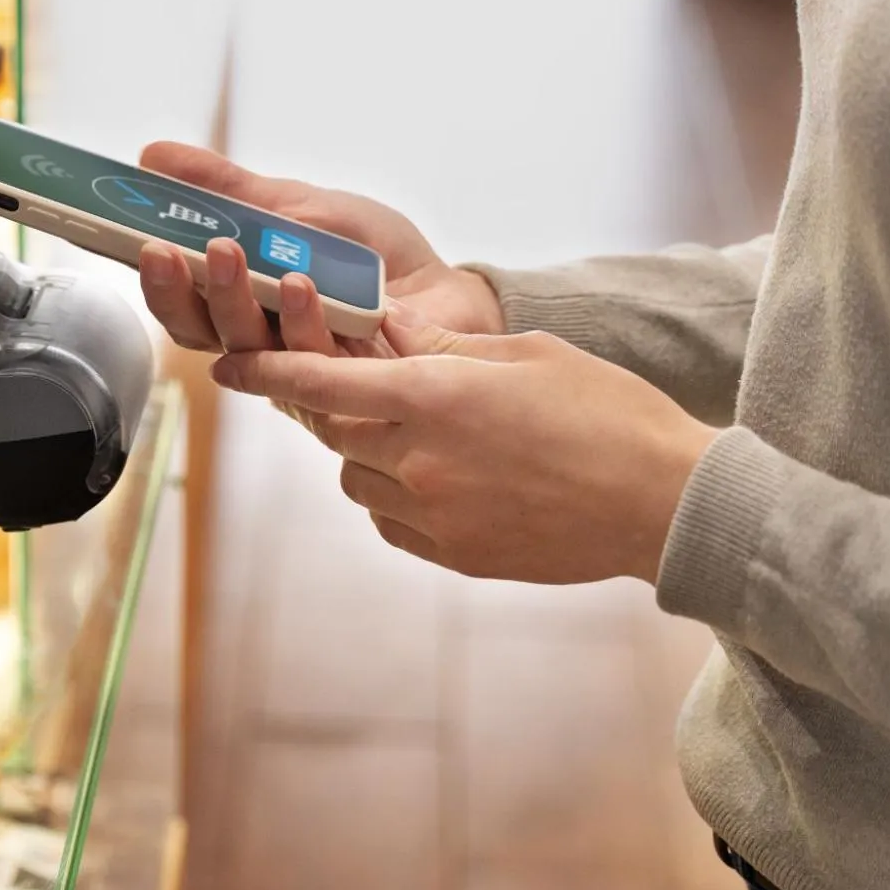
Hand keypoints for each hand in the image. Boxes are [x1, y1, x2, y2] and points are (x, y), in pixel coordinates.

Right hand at [132, 143, 505, 354]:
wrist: (452, 293)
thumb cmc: (373, 259)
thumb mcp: (296, 205)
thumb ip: (227, 188)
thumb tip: (152, 155)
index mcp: (239, 302)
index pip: (179, 299)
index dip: (153, 278)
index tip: (136, 240)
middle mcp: (258, 342)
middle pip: (198, 330)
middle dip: (175, 290)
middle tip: (162, 249)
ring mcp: (297, 369)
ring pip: (245, 346)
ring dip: (230, 297)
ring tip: (226, 251)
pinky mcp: (340, 388)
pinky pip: (309, 360)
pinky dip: (300, 318)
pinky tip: (299, 282)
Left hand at [212, 302, 715, 584]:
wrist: (665, 504)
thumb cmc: (608, 413)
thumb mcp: (525, 354)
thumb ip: (444, 346)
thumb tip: (384, 333)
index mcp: (434, 396)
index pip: (320, 380)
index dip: (264, 371)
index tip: (223, 366)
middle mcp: (420, 460)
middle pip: (335, 430)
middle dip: (338, 406)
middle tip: (367, 389)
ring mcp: (434, 516)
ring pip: (357, 480)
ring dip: (369, 454)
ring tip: (427, 436)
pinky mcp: (453, 556)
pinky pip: (391, 524)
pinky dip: (396, 499)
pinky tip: (445, 481)